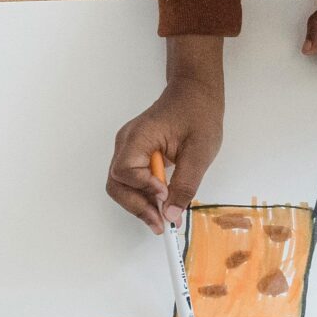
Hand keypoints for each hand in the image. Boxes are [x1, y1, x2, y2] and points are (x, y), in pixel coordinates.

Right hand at [107, 39, 224, 232]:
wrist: (195, 93)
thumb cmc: (199, 115)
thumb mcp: (200, 152)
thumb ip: (185, 184)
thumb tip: (171, 214)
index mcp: (139, 136)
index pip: (126, 170)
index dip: (143, 188)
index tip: (165, 194)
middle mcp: (126, 143)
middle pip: (116, 183)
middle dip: (137, 206)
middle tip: (160, 223)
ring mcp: (127, 148)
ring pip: (121, 185)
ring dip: (138, 204)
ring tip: (161, 218)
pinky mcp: (134, 154)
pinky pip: (130, 180)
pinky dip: (142, 195)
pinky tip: (159, 204)